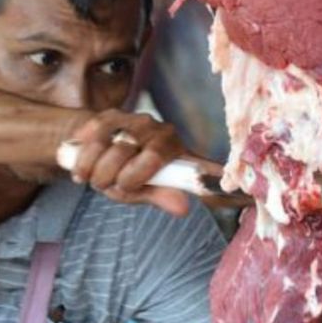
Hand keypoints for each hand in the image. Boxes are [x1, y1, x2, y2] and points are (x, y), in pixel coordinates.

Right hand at [67, 110, 220, 216]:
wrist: (90, 146)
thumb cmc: (121, 171)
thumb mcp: (141, 190)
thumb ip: (161, 195)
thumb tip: (184, 208)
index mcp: (176, 153)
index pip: (197, 165)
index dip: (214, 176)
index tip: (241, 197)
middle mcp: (160, 131)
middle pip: (140, 158)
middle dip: (115, 180)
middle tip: (107, 186)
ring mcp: (136, 120)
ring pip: (113, 148)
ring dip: (96, 170)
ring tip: (93, 178)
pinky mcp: (110, 114)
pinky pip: (95, 136)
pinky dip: (83, 156)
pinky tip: (81, 165)